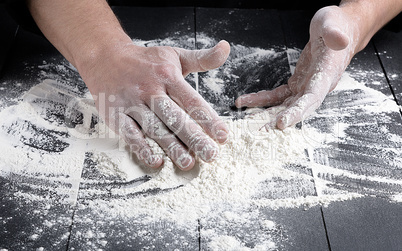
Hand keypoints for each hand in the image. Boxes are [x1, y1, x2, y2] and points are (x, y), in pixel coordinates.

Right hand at [81, 40, 230, 169]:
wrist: (105, 57)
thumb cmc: (145, 61)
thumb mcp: (174, 55)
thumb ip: (202, 58)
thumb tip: (225, 49)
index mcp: (168, 76)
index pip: (192, 101)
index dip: (209, 119)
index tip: (223, 136)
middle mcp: (151, 90)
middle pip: (175, 118)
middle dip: (195, 138)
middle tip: (211, 156)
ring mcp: (133, 103)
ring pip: (155, 128)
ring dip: (172, 147)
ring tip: (188, 163)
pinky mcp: (116, 115)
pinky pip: (130, 134)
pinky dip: (142, 148)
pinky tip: (156, 161)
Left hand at [235, 6, 357, 129]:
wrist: (338, 28)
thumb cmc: (337, 24)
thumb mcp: (333, 22)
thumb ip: (334, 32)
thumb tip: (339, 39)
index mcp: (327, 74)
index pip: (312, 98)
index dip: (298, 112)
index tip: (282, 123)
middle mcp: (316, 86)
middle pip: (297, 109)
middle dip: (277, 121)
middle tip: (259, 132)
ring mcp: (306, 86)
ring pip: (285, 106)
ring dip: (267, 115)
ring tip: (248, 123)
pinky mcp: (297, 83)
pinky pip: (277, 95)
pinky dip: (262, 99)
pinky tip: (246, 101)